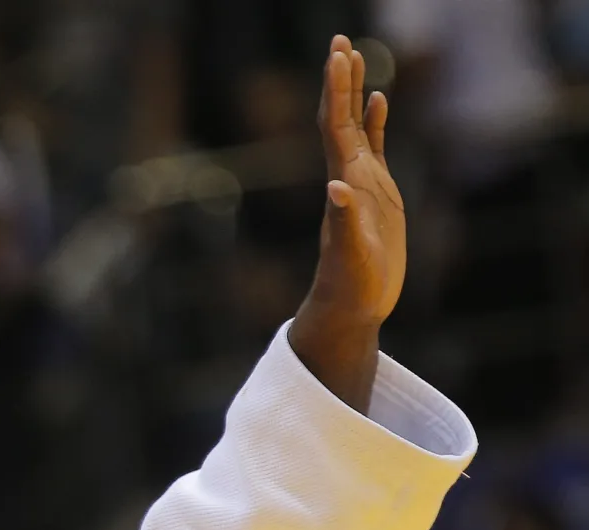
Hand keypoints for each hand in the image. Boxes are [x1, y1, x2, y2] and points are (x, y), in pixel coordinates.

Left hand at [290, 35, 405, 411]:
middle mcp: (347, 176)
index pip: (334, 125)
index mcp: (343, 182)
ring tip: (355, 55)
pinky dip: (375, 122)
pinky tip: (379, 100)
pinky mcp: (377, 195)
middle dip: (340, 79)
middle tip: (340, 40)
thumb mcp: (348, 255)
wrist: (350, 306)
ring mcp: (362, 183)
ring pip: (355, 126)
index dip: (335, 90)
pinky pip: (374, 147)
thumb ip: (343, 222)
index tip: (336, 54)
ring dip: (354, 92)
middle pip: (340, 117)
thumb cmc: (349, 285)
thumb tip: (336, 188)